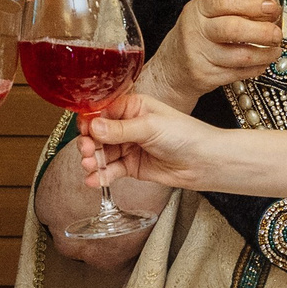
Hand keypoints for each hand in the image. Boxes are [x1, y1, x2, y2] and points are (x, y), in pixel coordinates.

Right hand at [76, 92, 223, 191]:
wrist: (203, 162)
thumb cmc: (184, 135)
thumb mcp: (150, 127)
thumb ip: (120, 129)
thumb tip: (93, 127)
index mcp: (132, 107)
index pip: (103, 110)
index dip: (90, 120)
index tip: (83, 130)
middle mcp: (127, 126)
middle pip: (98, 133)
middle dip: (88, 142)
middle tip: (86, 150)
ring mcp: (128, 147)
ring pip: (102, 153)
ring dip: (92, 160)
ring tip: (90, 166)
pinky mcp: (131, 167)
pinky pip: (111, 170)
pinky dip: (101, 176)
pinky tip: (93, 180)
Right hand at [144, 0, 280, 106]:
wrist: (170, 69)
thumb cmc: (195, 37)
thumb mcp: (205, 16)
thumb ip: (233, 10)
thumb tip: (270, 9)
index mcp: (198, 10)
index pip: (225, 3)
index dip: (252, 4)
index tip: (272, 7)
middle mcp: (196, 31)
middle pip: (233, 30)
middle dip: (262, 32)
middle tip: (277, 33)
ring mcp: (200, 56)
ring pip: (241, 56)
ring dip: (265, 54)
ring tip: (275, 50)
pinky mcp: (206, 76)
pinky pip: (239, 73)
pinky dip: (256, 68)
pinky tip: (262, 62)